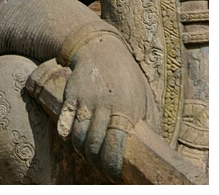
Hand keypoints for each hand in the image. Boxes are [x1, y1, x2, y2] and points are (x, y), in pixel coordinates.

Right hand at [55, 36, 158, 179]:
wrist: (101, 49)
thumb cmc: (127, 77)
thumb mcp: (144, 95)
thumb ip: (149, 121)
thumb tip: (156, 150)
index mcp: (125, 108)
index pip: (114, 145)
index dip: (111, 164)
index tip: (112, 171)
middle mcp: (104, 105)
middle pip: (94, 144)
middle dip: (95, 160)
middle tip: (99, 164)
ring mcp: (86, 99)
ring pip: (78, 136)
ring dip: (81, 150)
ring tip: (87, 152)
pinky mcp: (71, 94)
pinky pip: (64, 121)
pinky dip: (66, 134)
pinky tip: (71, 137)